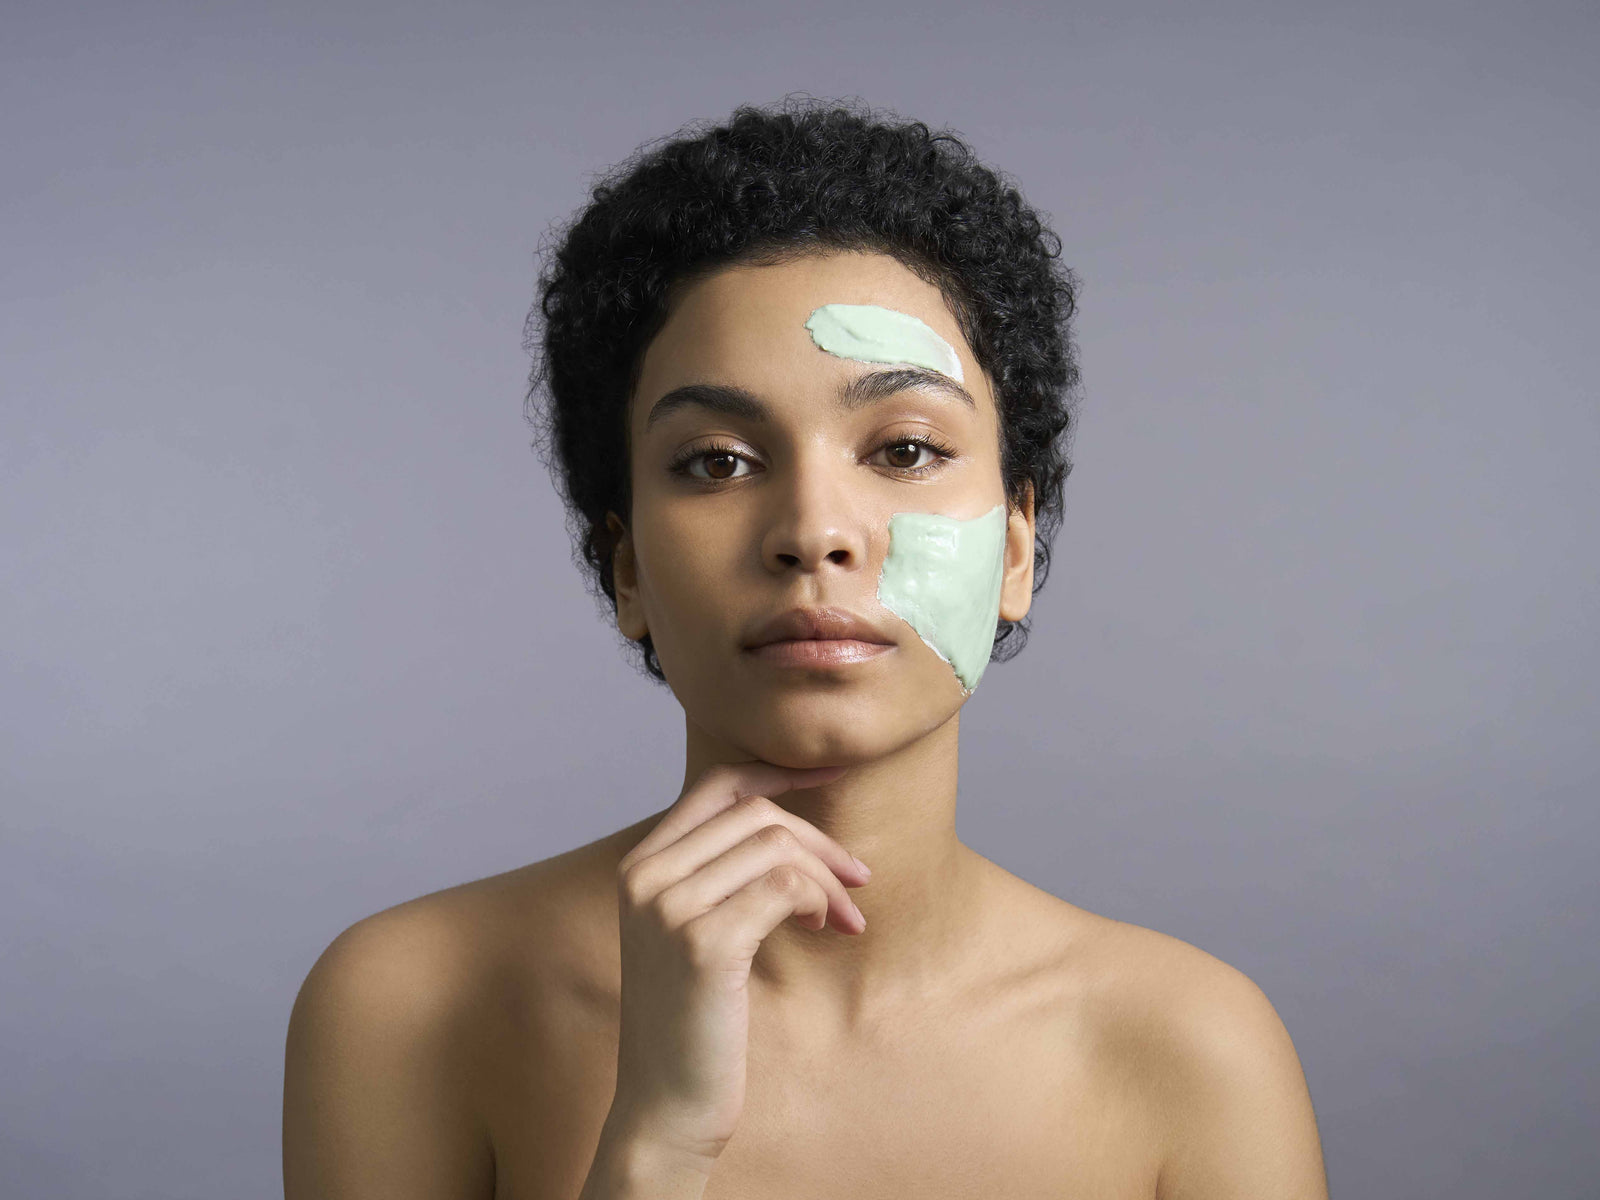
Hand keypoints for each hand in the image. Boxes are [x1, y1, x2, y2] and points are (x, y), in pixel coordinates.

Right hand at [602, 760, 870, 1171]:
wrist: (668, 1104)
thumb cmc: (694, 1019)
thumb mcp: (694, 930)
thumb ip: (720, 875)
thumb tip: (792, 826)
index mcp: (639, 865)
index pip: (717, 785)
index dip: (782, 774)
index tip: (837, 774)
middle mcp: (644, 876)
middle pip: (756, 813)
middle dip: (820, 841)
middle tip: (857, 881)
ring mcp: (668, 907)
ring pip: (776, 846)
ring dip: (826, 879)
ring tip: (843, 919)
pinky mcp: (703, 942)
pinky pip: (783, 886)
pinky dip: (817, 899)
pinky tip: (824, 928)